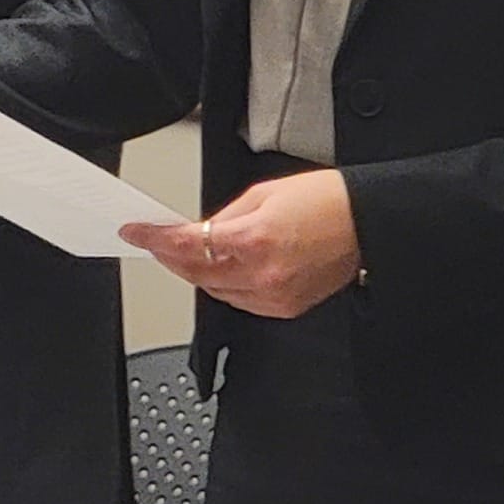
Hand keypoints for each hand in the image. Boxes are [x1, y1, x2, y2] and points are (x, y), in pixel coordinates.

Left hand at [120, 170, 361, 318]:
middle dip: (169, 256)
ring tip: (184, 252)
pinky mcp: (287, 308)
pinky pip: (239, 301)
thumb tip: (198, 230)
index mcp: (254, 240)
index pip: (187, 245)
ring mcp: (276, 296)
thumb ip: (224, 217)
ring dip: (193, 272)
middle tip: (155, 241)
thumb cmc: (326, 201)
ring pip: (214, 290)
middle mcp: (264, 274)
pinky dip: (222, 285)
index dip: (154, 239)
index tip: (135, 233)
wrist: (368, 223)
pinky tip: (218, 269)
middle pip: (195, 272)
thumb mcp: (263, 194)